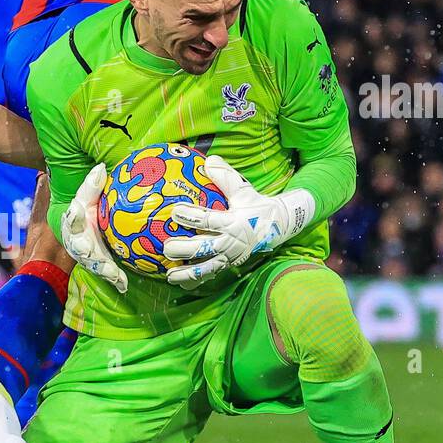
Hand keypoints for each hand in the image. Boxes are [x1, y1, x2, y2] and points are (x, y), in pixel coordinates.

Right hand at [60, 164, 127, 293]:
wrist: (87, 226)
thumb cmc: (87, 209)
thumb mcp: (87, 196)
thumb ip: (93, 185)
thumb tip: (101, 168)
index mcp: (74, 224)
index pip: (72, 218)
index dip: (73, 216)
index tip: (77, 210)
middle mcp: (79, 242)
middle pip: (81, 248)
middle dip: (87, 252)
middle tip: (93, 254)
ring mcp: (89, 256)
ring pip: (95, 263)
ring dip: (104, 269)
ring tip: (114, 275)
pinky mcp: (101, 264)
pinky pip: (109, 273)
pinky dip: (116, 279)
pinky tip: (124, 285)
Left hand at [162, 156, 313, 289]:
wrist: (276, 227)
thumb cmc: (255, 205)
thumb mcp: (243, 189)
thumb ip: (225, 176)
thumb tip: (208, 159)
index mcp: (234, 222)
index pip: (210, 219)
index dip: (192, 216)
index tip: (174, 211)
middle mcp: (231, 242)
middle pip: (205, 248)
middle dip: (185, 249)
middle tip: (166, 247)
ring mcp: (230, 257)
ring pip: (207, 267)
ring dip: (188, 272)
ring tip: (169, 275)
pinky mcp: (228, 265)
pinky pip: (210, 274)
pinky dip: (195, 280)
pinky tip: (179, 283)